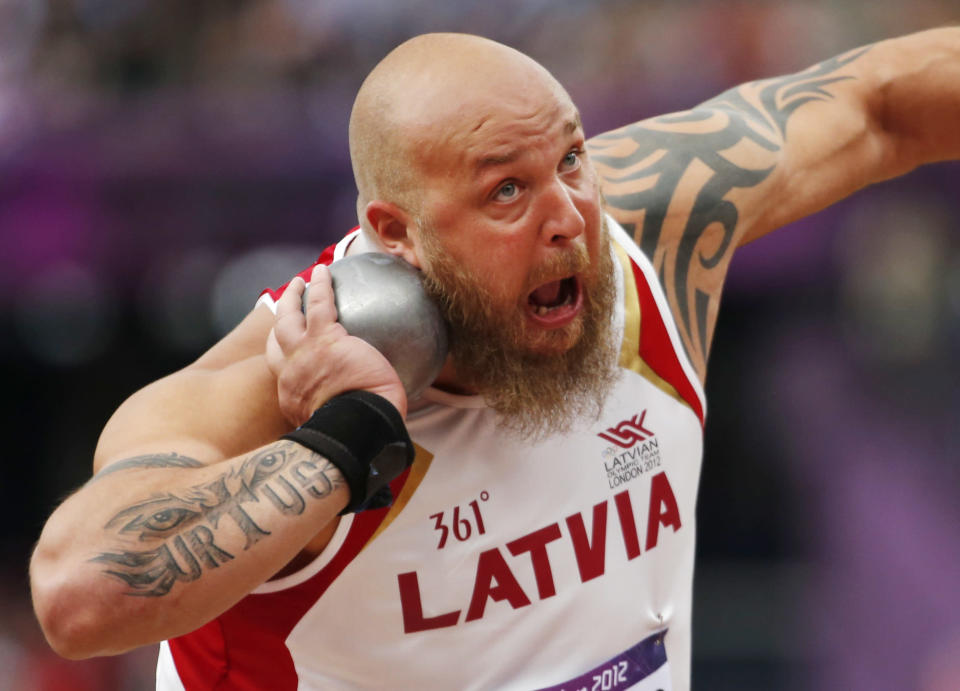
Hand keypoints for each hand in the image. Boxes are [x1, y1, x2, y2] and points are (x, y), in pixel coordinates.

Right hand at [266, 264, 406, 426]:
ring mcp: (303, 354)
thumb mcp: (340, 428)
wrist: (358, 428)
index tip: (289, 353)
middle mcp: (291, 375)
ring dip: (291, 298)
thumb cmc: (359, 434)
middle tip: (283, 310)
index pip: (284, 375)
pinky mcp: (324, 338)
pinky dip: (319, 286)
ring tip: (298, 282)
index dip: (284, 360)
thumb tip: (366, 417)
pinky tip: (322, 271)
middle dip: (278, 324)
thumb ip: (343, 415)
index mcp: (295, 399)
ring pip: (288, 318)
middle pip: (275, 343)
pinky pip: (319, 303)